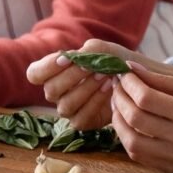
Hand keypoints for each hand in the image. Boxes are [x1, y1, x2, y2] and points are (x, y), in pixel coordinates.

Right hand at [27, 39, 172, 130]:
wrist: (138, 79)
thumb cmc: (115, 61)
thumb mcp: (103, 50)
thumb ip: (86, 52)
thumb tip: (72, 59)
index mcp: (54, 72)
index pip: (34, 74)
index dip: (47, 67)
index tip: (66, 59)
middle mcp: (57, 93)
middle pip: (50, 90)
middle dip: (73, 78)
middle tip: (94, 68)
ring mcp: (69, 110)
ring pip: (65, 106)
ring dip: (86, 90)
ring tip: (106, 78)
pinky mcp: (84, 122)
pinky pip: (80, 118)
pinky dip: (95, 104)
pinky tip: (109, 92)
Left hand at [109, 62, 172, 172]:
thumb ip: (162, 80)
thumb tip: (131, 68)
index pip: (146, 98)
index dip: (129, 84)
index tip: (124, 74)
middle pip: (135, 120)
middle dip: (120, 100)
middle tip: (118, 88)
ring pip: (132, 143)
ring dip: (119, 123)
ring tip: (120, 107)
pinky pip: (141, 158)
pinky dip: (129, 141)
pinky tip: (130, 127)